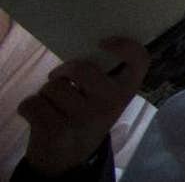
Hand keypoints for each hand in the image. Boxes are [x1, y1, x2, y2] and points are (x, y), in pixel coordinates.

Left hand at [18, 38, 148, 174]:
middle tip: (63, 80)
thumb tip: (89, 43)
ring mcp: (83, 119)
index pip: (140, 60)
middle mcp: (109, 104)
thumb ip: (105, 74)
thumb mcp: (107, 97)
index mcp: (126, 91)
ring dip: (46, 93)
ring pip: (52, 87)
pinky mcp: (56, 131)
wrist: (72, 157)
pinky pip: (32, 103)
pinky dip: (30, 107)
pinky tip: (42, 117)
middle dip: (63, 71)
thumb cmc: (89, 114)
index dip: (125, 45)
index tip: (104, 42)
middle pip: (80, 68)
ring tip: (55, 105)